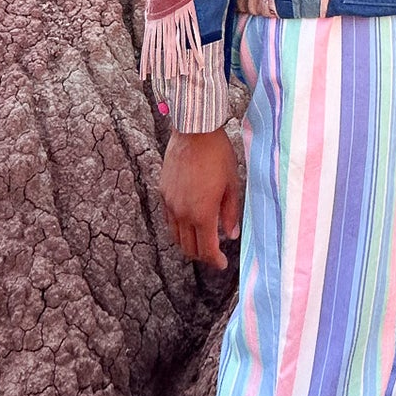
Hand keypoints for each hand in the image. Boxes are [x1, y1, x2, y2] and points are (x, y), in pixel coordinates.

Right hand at [160, 126, 241, 269]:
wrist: (194, 131)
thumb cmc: (218, 155)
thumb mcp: (231, 184)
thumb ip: (230, 212)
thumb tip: (231, 234)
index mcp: (202, 214)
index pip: (206, 249)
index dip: (215, 261)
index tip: (222, 264)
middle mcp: (182, 213)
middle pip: (189, 247)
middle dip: (202, 255)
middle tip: (213, 254)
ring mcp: (170, 203)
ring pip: (176, 236)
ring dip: (188, 244)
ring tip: (201, 242)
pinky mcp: (163, 192)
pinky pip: (169, 219)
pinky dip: (179, 228)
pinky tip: (188, 223)